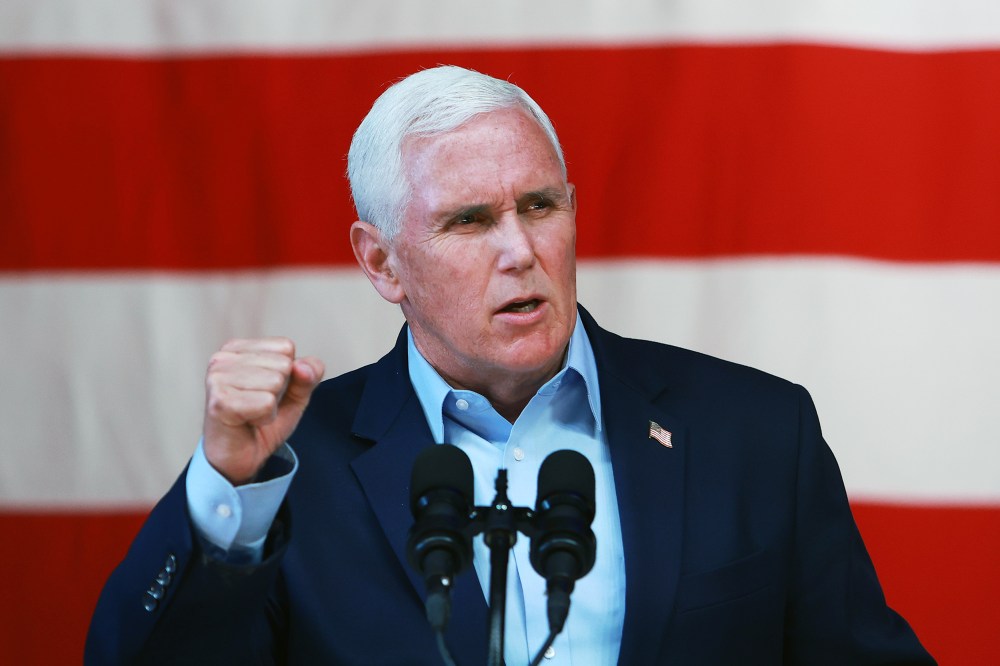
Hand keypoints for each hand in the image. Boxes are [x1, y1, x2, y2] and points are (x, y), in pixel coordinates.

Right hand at [202, 337, 324, 484]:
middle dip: (278, 391)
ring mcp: (218, 378)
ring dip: (270, 406)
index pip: (286, 347)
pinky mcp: (220, 401)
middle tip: (256, 405)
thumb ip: (308, 376)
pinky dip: (264, 418)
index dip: (287, 374)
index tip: (265, 390)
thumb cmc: (260, 421)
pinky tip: (248, 422)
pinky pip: (266, 403)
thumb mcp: (294, 394)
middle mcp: (223, 358)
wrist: (239, 457)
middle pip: (283, 364)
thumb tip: (304, 367)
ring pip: (275, 382)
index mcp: (238, 348)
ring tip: (251, 413)